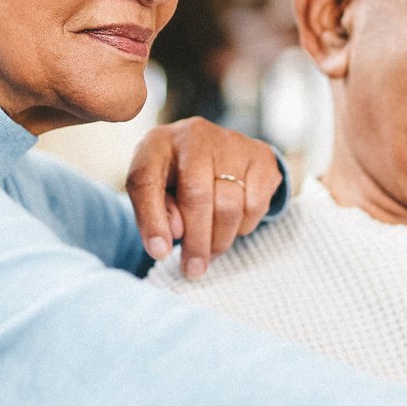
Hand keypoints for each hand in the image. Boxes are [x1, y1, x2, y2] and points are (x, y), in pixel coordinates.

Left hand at [125, 119, 284, 278]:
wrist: (216, 152)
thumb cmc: (175, 179)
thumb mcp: (154, 193)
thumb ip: (152, 215)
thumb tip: (166, 243)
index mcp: (157, 143)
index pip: (145, 180)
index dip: (151, 220)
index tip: (160, 253)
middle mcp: (194, 135)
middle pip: (197, 197)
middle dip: (197, 242)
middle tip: (194, 270)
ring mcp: (231, 143)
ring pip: (229, 206)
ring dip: (220, 240)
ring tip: (211, 251)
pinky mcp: (261, 157)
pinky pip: (255, 206)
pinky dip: (243, 226)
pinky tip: (232, 225)